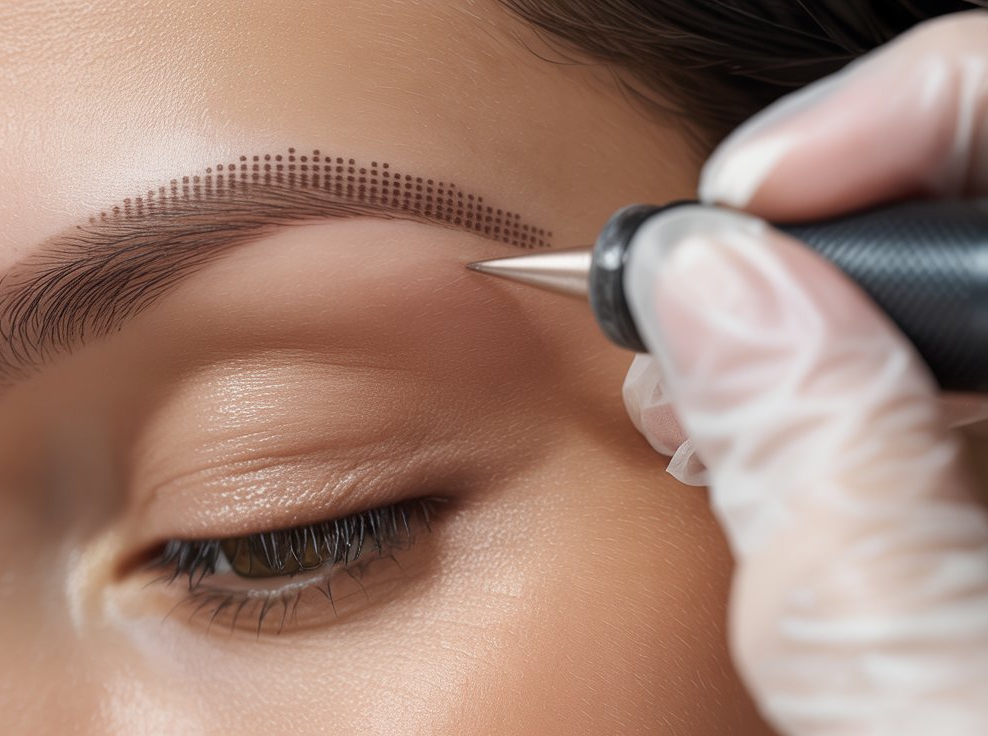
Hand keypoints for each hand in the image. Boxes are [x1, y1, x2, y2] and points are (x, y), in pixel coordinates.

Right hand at [621, 11, 987, 734]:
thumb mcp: (935, 698)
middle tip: (690, 311)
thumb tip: (712, 292)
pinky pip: (966, 409)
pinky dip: (861, 406)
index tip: (746, 208)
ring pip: (976, 323)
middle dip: (827, 245)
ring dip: (821, 335)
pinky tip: (776, 450)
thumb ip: (828, 476)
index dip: (901, 119)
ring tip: (704, 399)